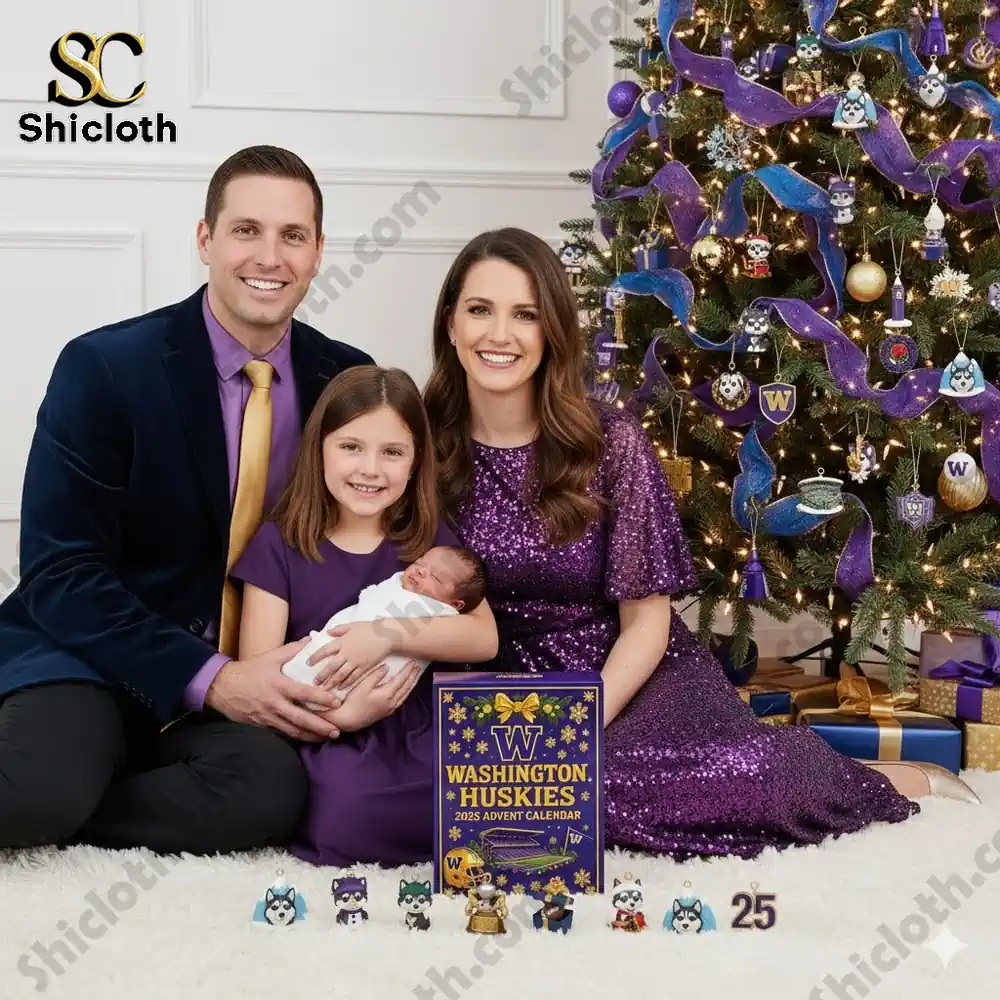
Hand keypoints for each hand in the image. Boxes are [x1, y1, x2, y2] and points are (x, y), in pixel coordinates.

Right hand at [205, 638, 344, 741]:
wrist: (222, 687)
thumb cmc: (249, 670)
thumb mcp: (270, 657)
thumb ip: (292, 649)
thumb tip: (311, 639)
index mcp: (279, 685)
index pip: (304, 694)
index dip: (322, 699)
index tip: (337, 702)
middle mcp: (275, 704)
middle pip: (301, 719)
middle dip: (320, 727)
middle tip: (336, 731)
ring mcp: (268, 717)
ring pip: (292, 730)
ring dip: (310, 736)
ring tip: (326, 737)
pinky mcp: (262, 725)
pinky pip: (282, 733)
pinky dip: (296, 736)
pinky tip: (307, 737)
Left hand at [309, 620, 395, 691]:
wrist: (387, 635)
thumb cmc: (369, 628)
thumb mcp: (353, 625)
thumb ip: (339, 629)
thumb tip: (327, 632)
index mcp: (343, 641)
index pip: (325, 650)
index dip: (316, 657)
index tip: (308, 663)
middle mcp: (347, 653)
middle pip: (331, 666)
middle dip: (322, 675)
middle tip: (314, 682)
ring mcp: (356, 661)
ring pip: (341, 674)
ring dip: (332, 682)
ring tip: (324, 689)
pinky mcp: (365, 667)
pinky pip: (353, 677)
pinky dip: (346, 683)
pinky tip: (341, 688)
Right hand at [317, 660, 422, 732]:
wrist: (348, 720)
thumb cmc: (353, 702)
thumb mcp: (363, 686)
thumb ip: (376, 675)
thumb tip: (387, 667)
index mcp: (387, 694)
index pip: (401, 679)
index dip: (408, 670)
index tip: (413, 662)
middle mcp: (391, 702)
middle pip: (406, 687)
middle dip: (412, 676)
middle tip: (417, 667)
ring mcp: (389, 708)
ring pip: (405, 695)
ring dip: (411, 684)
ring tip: (414, 676)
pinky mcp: (386, 712)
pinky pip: (401, 700)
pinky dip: (405, 693)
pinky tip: (405, 690)